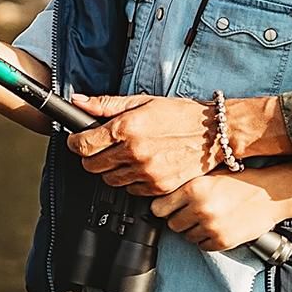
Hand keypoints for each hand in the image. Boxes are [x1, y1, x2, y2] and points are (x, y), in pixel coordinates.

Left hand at [65, 94, 211, 194]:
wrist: (215, 133)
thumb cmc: (181, 115)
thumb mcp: (142, 101)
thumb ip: (106, 104)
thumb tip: (78, 102)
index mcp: (127, 128)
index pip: (83, 145)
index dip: (75, 143)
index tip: (77, 141)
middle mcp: (135, 152)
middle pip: (92, 166)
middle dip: (92, 156)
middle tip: (101, 148)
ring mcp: (147, 172)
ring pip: (110, 180)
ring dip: (111, 169)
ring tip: (126, 155)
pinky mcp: (158, 187)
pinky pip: (130, 190)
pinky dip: (131, 180)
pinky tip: (141, 166)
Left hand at [152, 173, 286, 252]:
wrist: (272, 194)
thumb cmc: (242, 182)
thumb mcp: (210, 176)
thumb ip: (188, 187)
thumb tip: (163, 197)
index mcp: (194, 188)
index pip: (158, 208)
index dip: (163, 208)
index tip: (168, 208)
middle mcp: (200, 208)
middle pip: (172, 224)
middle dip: (180, 220)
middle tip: (192, 213)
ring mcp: (211, 226)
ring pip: (186, 237)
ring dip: (194, 230)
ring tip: (209, 219)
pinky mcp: (223, 241)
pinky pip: (202, 246)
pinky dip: (207, 240)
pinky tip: (217, 228)